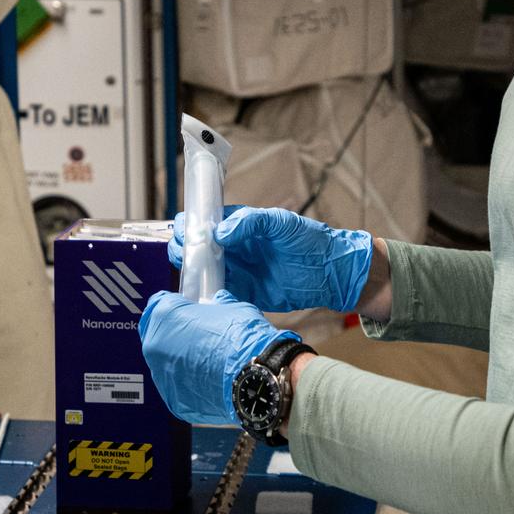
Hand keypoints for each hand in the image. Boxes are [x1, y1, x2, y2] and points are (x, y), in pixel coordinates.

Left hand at [139, 289, 296, 425]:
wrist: (257, 377)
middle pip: (159, 337)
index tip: (189, 312)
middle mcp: (154, 347)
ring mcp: (162, 378)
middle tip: (201, 338)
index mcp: (164, 317)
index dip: (177, 307)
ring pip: (167, 365)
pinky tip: (211, 381)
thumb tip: (219, 302)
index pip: (159, 305)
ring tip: (210, 363)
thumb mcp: (233, 308)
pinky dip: (192, 385)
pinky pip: (180, 388)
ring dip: (182, 362)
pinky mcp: (175, 402)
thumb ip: (218, 305)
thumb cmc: (242, 337)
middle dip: (176, 336)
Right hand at [168, 206, 372, 314]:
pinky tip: (198, 294)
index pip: (204, 220)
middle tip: (186, 254)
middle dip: (183, 248)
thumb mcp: (281, 223)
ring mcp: (235, 269)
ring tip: (190, 273)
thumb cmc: (309, 240)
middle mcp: (232, 246)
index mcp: (238, 224)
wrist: (330, 273)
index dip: (188, 224)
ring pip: (201, 269)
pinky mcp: (242, 292)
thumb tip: (220, 233)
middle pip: (195, 245)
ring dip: (190, 271)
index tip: (184, 231)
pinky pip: (216, 292)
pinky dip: (204, 293)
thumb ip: (251, 223)